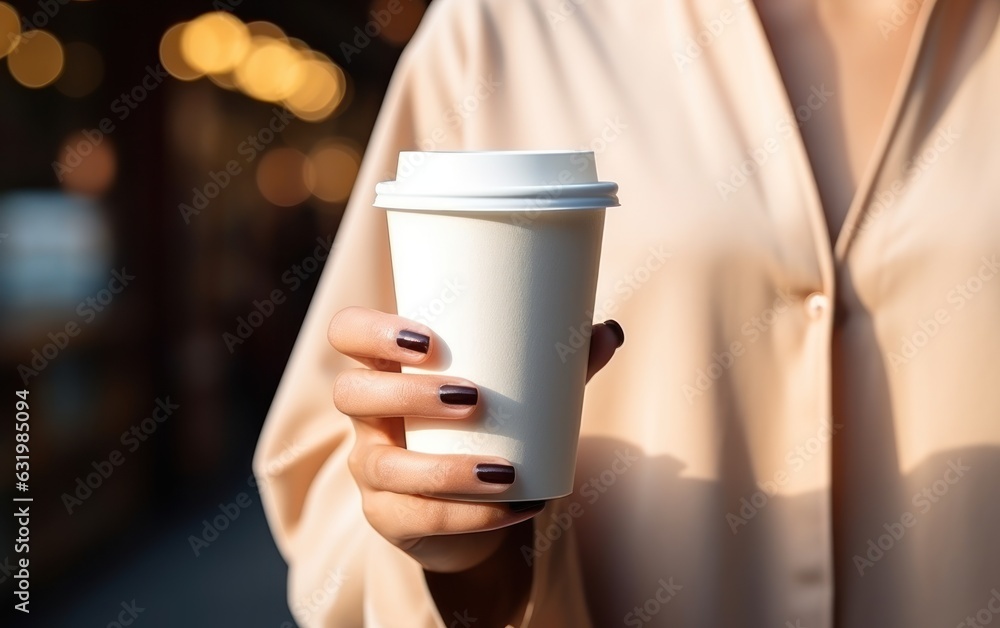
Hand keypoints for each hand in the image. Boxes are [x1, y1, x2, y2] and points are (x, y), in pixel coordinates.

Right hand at [328, 306, 623, 572]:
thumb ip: (558, 364)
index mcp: (387, 367)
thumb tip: (610, 330)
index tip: (429, 341)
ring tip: (506, 471)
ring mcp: (371, 468)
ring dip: (446, 469)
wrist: (473, 507)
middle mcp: (367, 416)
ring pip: (383, 466)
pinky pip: (417, 518)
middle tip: (474, 398)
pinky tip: (516, 506)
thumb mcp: (517, 394)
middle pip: (353, 394)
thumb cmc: (487, 429)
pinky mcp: (388, 516)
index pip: (348, 333)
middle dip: (409, 394)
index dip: (373, 332)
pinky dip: (473, 514)